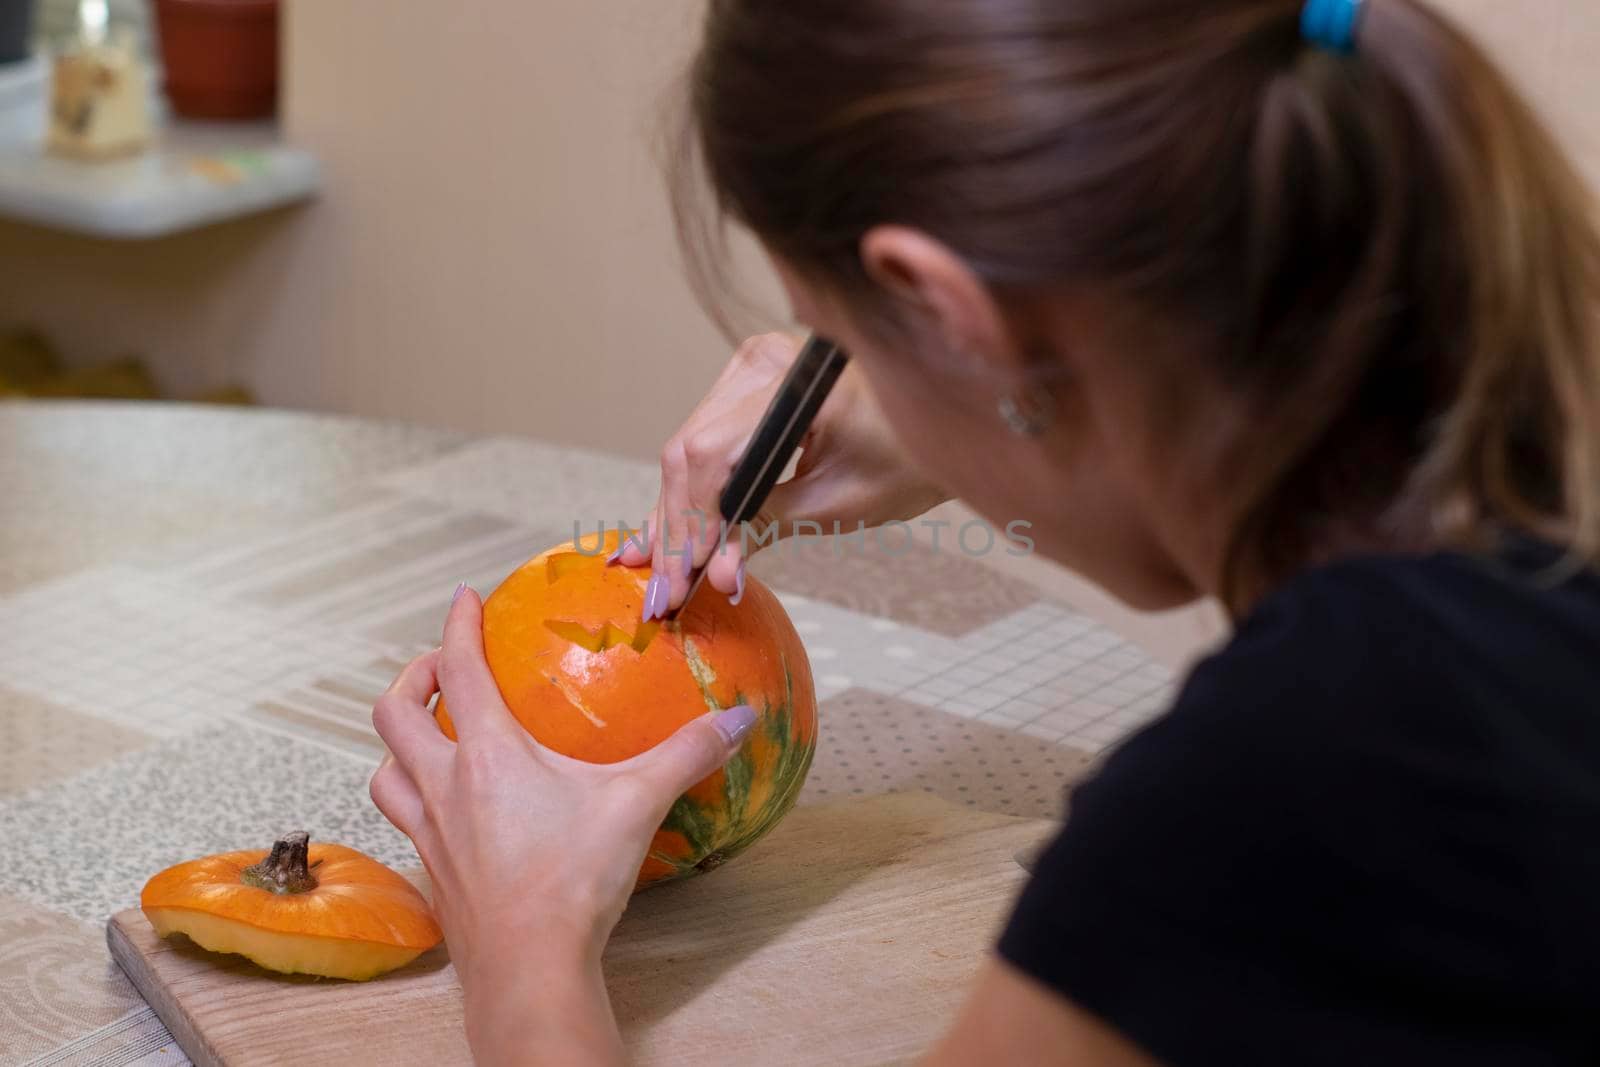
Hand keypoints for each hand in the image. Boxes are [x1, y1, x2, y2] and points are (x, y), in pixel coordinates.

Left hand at [368, 586, 756, 1063]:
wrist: (529, 968)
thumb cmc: (574, 881)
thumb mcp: (637, 805)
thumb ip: (687, 754)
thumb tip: (739, 719)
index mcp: (488, 755)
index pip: (460, 671)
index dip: (457, 626)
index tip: (464, 599)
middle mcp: (445, 786)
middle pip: (395, 714)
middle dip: (412, 680)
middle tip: (440, 670)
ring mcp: (430, 833)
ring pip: (385, 772)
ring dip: (399, 746)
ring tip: (428, 738)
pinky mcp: (433, 875)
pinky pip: (404, 823)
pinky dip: (413, 801)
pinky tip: (447, 813)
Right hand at [618, 332, 948, 614]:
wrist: (937, 418)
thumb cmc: (905, 460)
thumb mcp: (839, 504)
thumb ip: (767, 529)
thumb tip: (715, 574)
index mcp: (796, 385)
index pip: (714, 457)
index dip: (693, 524)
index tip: (684, 580)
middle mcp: (762, 361)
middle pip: (691, 451)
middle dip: (677, 527)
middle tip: (666, 591)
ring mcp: (751, 364)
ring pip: (687, 448)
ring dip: (673, 513)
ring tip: (654, 570)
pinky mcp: (748, 380)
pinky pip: (703, 438)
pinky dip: (687, 490)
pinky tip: (658, 533)